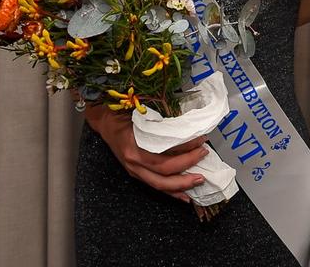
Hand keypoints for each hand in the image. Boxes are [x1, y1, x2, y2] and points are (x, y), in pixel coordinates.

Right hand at [84, 103, 209, 200]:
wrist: (104, 122)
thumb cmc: (122, 115)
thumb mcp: (139, 113)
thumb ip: (159, 120)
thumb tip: (188, 122)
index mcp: (135, 145)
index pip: (165, 152)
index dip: (185, 148)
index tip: (201, 139)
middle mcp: (134, 161)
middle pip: (164, 171)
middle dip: (187, 165)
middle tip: (204, 155)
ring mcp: (134, 170)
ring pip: (160, 184)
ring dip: (182, 184)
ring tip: (199, 180)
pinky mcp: (136, 174)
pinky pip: (156, 186)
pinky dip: (171, 192)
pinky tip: (184, 195)